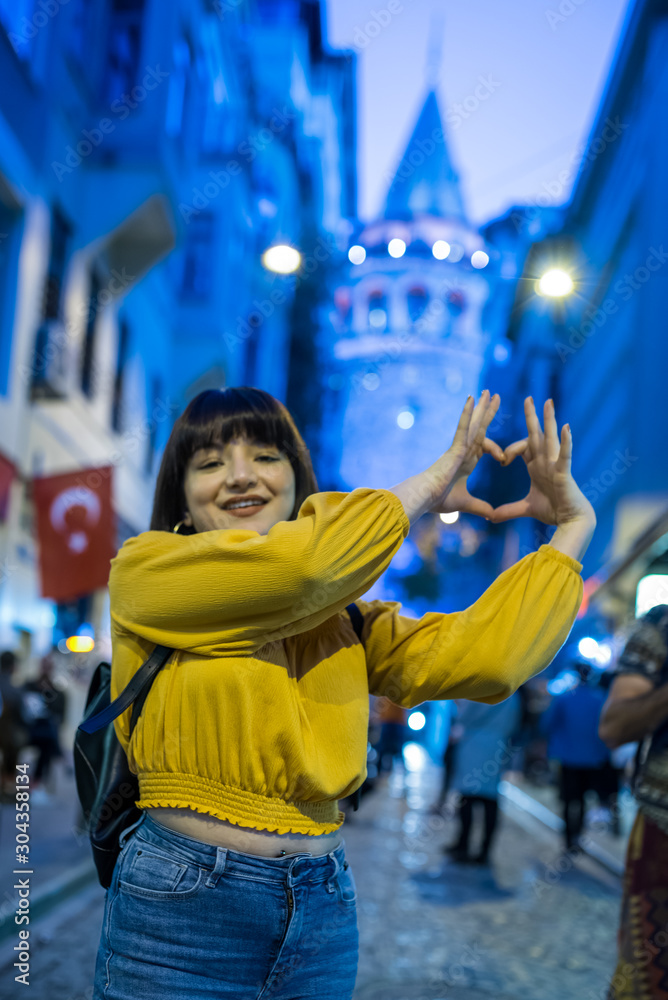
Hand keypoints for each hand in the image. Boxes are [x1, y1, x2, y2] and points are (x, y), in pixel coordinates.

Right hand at [428, 390, 504, 518]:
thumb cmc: (439, 500)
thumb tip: (493, 516)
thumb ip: (480, 507)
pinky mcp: (455, 447)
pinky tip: (472, 399)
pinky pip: (463, 427)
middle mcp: (463, 451)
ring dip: (481, 408)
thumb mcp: (466, 504)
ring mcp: (459, 448)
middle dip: (487, 413)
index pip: (483, 447)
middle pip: (479, 428)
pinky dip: (467, 413)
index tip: (505, 458)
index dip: (495, 449)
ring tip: (488, 392)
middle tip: (495, 396)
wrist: (425, 498)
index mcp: (465, 462)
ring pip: (473, 424)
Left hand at [493, 398, 594, 525]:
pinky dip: (566, 442)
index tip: (502, 461)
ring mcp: (555, 464)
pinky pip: (565, 454)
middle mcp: (546, 461)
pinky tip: (567, 428)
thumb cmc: (552, 511)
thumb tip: (491, 517)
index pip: (522, 447)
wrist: (570, 521)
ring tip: (548, 402)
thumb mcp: (526, 508)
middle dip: (532, 417)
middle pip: (537, 434)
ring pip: (551, 438)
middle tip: (528, 398)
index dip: (510, 451)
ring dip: (549, 419)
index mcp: (536, 466)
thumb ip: (508, 510)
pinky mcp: (564, 472)